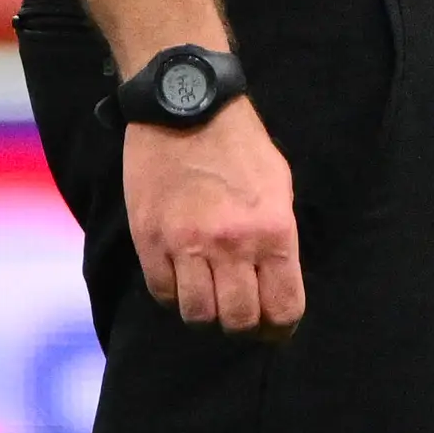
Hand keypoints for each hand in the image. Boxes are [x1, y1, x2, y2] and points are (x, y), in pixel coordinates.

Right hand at [125, 99, 302, 340]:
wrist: (185, 104)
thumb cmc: (240, 143)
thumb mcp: (278, 186)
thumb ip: (278, 237)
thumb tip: (276, 282)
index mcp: (272, 231)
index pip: (283, 308)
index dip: (280, 328)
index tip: (275, 328)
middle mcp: (231, 245)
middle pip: (239, 320)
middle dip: (243, 325)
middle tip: (240, 313)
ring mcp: (186, 244)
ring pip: (198, 315)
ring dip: (206, 314)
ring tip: (208, 296)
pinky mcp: (150, 239)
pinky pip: (162, 293)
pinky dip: (173, 294)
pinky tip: (181, 278)